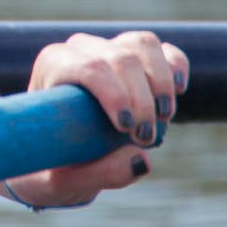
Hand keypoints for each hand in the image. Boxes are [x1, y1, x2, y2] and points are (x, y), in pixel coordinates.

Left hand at [4, 30, 189, 208]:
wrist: (48, 152)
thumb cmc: (48, 165)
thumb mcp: (60, 182)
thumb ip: (95, 175)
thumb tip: (141, 160)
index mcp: (52, 67)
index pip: (89, 66)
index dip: (116, 94)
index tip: (127, 129)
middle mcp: (78, 50)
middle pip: (121, 57)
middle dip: (141, 100)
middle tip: (144, 138)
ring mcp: (106, 48)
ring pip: (142, 45)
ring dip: (161, 83)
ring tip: (162, 118)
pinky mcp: (131, 57)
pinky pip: (160, 49)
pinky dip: (175, 65)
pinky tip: (178, 90)